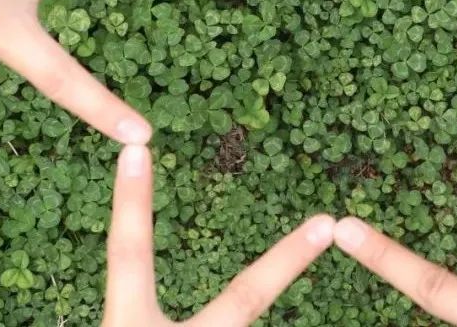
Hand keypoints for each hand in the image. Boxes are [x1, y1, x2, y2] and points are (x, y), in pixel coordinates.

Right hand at [103, 145, 334, 326]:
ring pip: (244, 325)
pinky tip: (270, 320)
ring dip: (255, 308)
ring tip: (292, 257)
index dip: (133, 201)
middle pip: (245, 298)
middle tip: (327, 224)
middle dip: (288, 261)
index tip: (138, 149)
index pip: (129, 256)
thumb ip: (137, 311)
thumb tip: (139, 283)